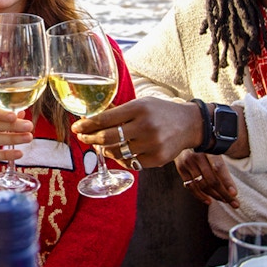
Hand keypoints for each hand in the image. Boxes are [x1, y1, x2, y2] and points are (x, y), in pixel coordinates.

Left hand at [71, 96, 199, 168]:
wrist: (190, 124)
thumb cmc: (160, 111)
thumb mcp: (141, 103)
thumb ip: (119, 111)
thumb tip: (91, 118)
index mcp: (139, 108)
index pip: (105, 119)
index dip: (87, 125)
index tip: (77, 128)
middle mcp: (145, 126)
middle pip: (107, 138)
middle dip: (90, 139)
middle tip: (82, 138)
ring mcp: (152, 144)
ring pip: (117, 153)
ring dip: (104, 150)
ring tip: (100, 145)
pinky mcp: (157, 159)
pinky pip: (130, 162)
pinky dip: (121, 158)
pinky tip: (118, 152)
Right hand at [176, 150, 238, 207]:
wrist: (181, 135)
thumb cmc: (204, 145)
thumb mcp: (213, 148)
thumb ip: (220, 165)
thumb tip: (232, 190)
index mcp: (209, 149)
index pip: (219, 168)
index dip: (227, 182)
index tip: (234, 193)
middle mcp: (197, 155)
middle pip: (212, 180)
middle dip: (224, 194)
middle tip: (234, 203)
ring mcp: (187, 162)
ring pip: (202, 185)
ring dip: (215, 196)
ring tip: (225, 201)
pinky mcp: (181, 168)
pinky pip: (191, 187)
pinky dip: (200, 196)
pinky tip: (209, 200)